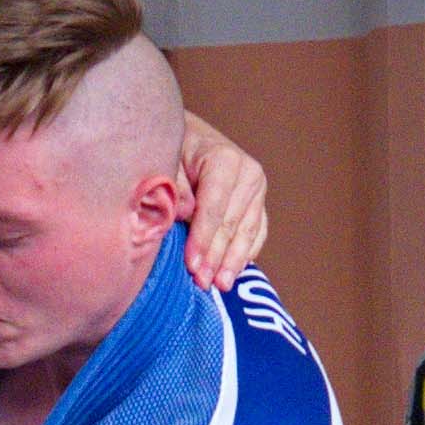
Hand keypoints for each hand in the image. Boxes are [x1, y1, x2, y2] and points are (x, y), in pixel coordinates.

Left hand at [173, 112, 268, 288]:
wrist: (190, 138)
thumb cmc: (174, 152)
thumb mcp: (166, 161)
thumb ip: (174, 186)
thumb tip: (185, 213)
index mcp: (225, 160)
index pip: (214, 208)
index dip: (203, 239)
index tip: (192, 265)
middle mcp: (248, 174)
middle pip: (231, 225)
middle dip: (216, 257)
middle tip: (202, 283)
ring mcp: (257, 190)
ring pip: (248, 233)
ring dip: (233, 262)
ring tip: (221, 286)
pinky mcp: (258, 204)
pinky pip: (257, 234)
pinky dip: (245, 254)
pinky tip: (233, 273)